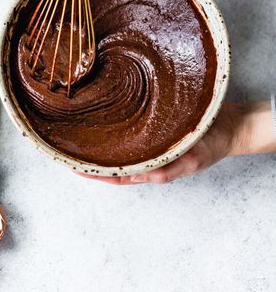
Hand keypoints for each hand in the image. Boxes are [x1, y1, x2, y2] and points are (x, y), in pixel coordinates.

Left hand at [78, 100, 275, 184]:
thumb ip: (168, 169)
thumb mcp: (190, 159)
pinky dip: (115, 127)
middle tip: (66, 149)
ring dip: (100, 143)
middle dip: (91, 157)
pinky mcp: (152, 122)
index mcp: (152, 165)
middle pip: (113, 159)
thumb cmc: (210, 142)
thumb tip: (146, 177)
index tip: (74, 168)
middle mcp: (146, 152)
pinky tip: (104, 118)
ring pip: (119, 145)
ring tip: (77, 134)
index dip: (95, 172)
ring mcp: (148, 138)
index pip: (117, 173)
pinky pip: (130, 129)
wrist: (229, 124)